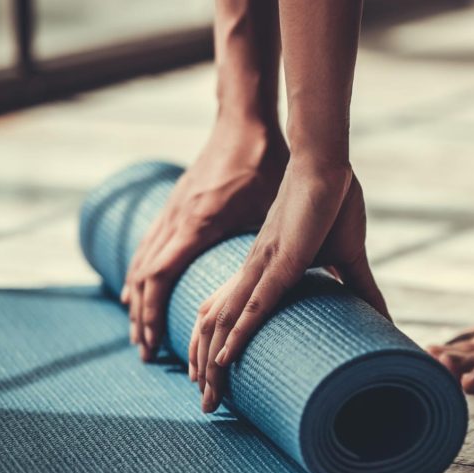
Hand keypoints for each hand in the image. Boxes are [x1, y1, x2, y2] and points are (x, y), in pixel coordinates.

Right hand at [121, 125, 287, 360]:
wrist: (244, 120)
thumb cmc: (265, 161)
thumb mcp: (276, 207)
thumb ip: (295, 245)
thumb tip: (335, 273)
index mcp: (200, 224)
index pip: (162, 277)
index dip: (155, 312)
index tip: (155, 343)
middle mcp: (179, 220)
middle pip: (146, 278)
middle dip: (142, 317)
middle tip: (145, 352)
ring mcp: (173, 210)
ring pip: (142, 262)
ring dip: (138, 299)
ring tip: (139, 332)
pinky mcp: (177, 203)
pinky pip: (148, 245)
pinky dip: (140, 271)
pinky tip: (138, 287)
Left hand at [192, 158, 387, 411]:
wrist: (328, 165)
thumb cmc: (334, 203)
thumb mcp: (348, 256)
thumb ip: (359, 287)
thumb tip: (382, 316)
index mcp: (265, 269)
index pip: (231, 315)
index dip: (218, 347)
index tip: (213, 379)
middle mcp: (253, 271)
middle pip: (216, 326)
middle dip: (206, 369)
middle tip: (206, 405)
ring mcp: (263, 267)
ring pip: (226, 323)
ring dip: (212, 363)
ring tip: (207, 396)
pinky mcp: (280, 262)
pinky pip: (251, 305)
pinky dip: (235, 334)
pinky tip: (222, 360)